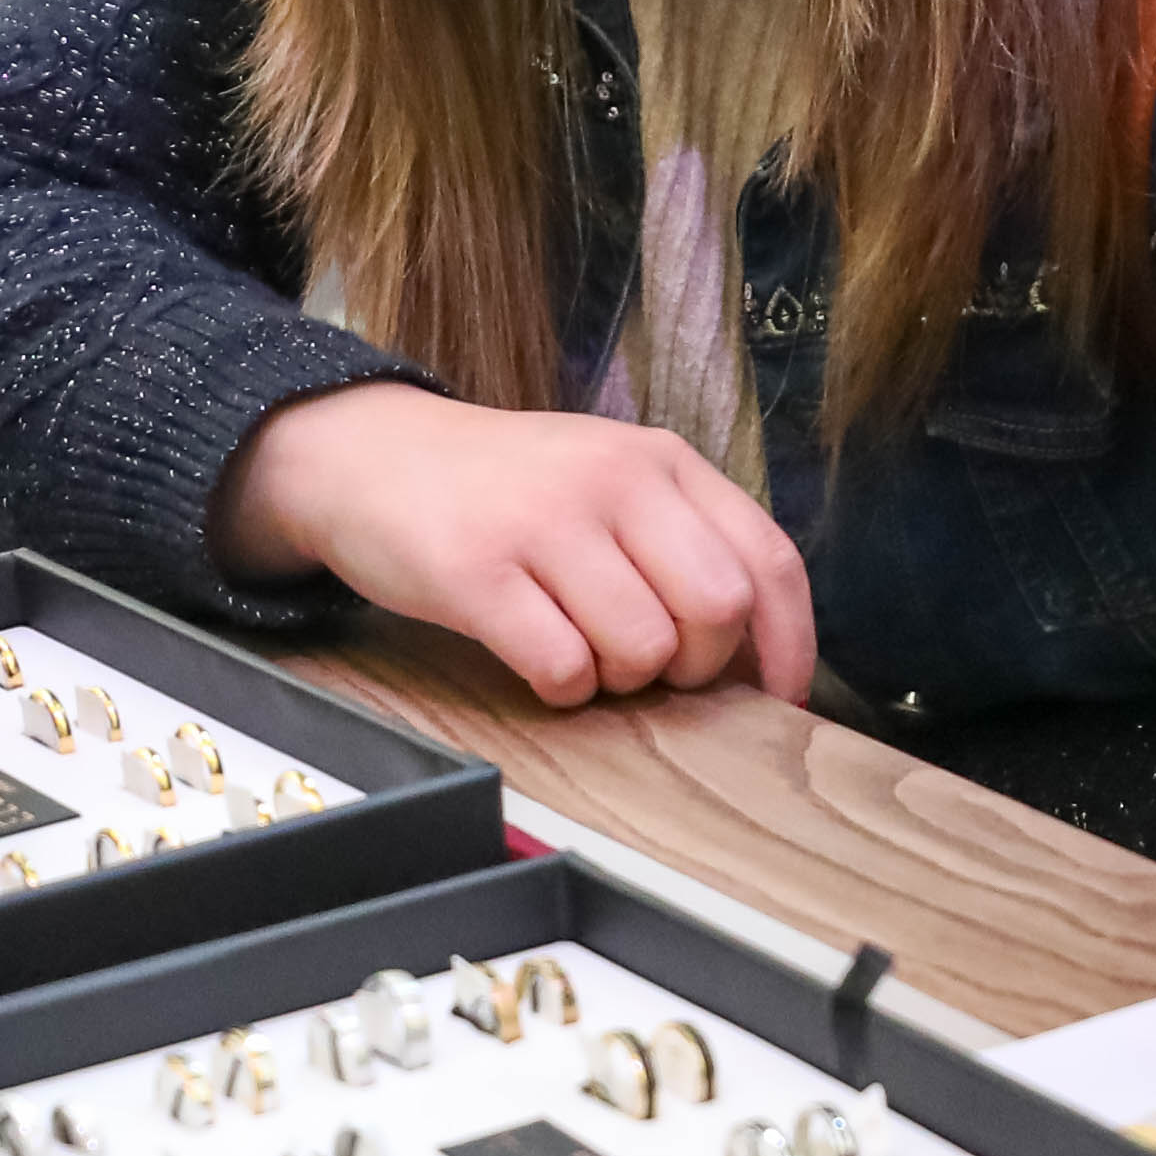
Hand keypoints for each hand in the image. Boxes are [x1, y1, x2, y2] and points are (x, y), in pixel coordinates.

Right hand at [212, 383, 816, 709]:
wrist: (368, 456)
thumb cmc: (502, 488)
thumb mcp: (605, 478)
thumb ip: (680, 538)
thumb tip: (754, 652)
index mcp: (659, 460)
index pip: (768, 560)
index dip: (787, 646)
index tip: (776, 699)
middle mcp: (611, 480)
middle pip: (716, 610)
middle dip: (694, 667)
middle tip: (648, 668)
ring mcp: (542, 523)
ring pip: (643, 648)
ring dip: (620, 681)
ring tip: (581, 653)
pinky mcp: (476, 572)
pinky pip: (562, 668)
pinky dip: (561, 690)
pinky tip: (537, 660)